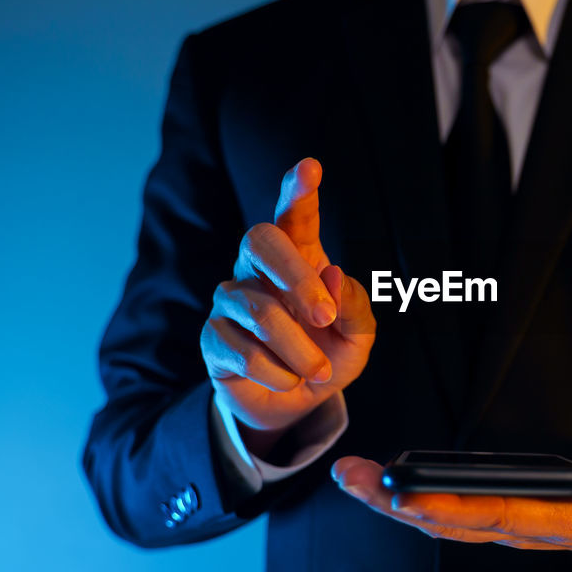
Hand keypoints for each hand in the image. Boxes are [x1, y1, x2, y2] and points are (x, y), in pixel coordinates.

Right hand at [200, 158, 375, 437]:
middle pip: (259, 241)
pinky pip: (245, 353)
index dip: (298, 191)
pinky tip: (286, 380)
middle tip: (324, 316)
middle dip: (295, 276)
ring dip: (299, 349)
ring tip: (317, 371)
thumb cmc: (328, 355)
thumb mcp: (358, 337)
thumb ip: (355, 306)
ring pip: (260, 312)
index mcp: (299, 257)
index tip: (311, 168)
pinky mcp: (213, 338)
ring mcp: (230, 300)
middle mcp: (258, 269)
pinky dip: (278, 374)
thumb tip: (333, 275)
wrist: (297, 404)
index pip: (294, 216)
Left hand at [331, 446, 571, 560]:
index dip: (449, 506)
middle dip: (399, 501)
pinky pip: (448, 515)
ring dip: (393, 502)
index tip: (408, 494)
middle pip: (453, 521)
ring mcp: (508, 528)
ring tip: (353, 476)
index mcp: (558, 519)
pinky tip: (382, 486)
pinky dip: (411, 500)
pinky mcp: (500, 518)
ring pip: (442, 521)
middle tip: (356, 477)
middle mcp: (524, 530)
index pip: (496, 514)